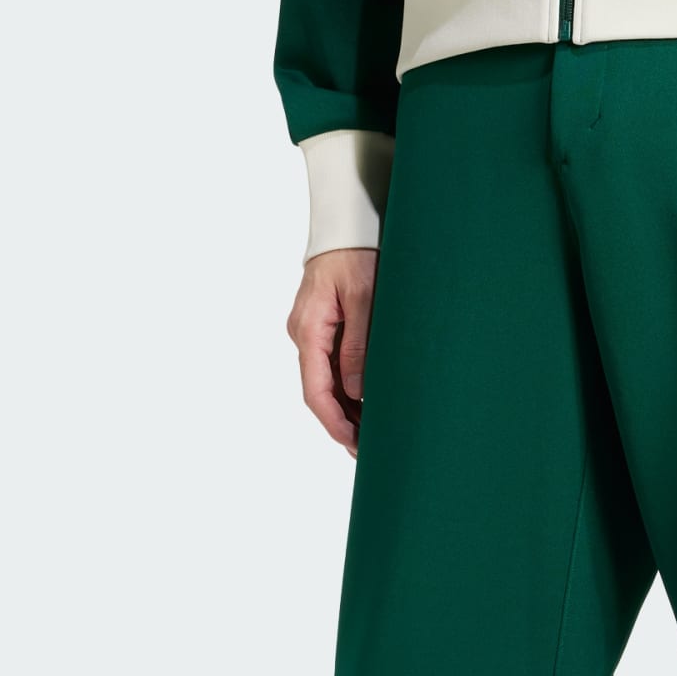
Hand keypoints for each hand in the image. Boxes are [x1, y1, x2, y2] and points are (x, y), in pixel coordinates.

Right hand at [287, 248, 378, 455]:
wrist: (347, 223)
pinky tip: (367, 406)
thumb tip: (355, 392)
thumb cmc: (357, 253)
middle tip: (368, 452)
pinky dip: (348, 390)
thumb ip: (360, 345)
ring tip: (371, 437)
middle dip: (341, 424)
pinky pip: (332, 366)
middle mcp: (304, 334)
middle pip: (319, 392)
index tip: (353, 446)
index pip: (316, 390)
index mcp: (309, 329)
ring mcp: (312, 332)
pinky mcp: (323, 327)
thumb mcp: (364, 298)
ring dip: (346, 410)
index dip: (334, 423)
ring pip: (326, 382)